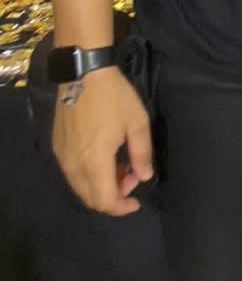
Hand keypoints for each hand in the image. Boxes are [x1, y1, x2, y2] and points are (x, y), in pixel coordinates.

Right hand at [52, 67, 153, 215]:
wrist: (84, 73)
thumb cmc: (114, 97)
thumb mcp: (137, 123)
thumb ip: (142, 154)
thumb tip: (144, 176)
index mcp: (94, 161)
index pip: (104, 201)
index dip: (121, 207)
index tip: (136, 201)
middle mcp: (73, 165)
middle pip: (90, 198)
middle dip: (114, 196)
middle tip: (132, 177)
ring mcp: (62, 156)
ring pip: (80, 187)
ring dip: (101, 186)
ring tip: (121, 166)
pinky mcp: (57, 147)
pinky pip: (73, 173)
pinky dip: (89, 176)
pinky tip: (104, 159)